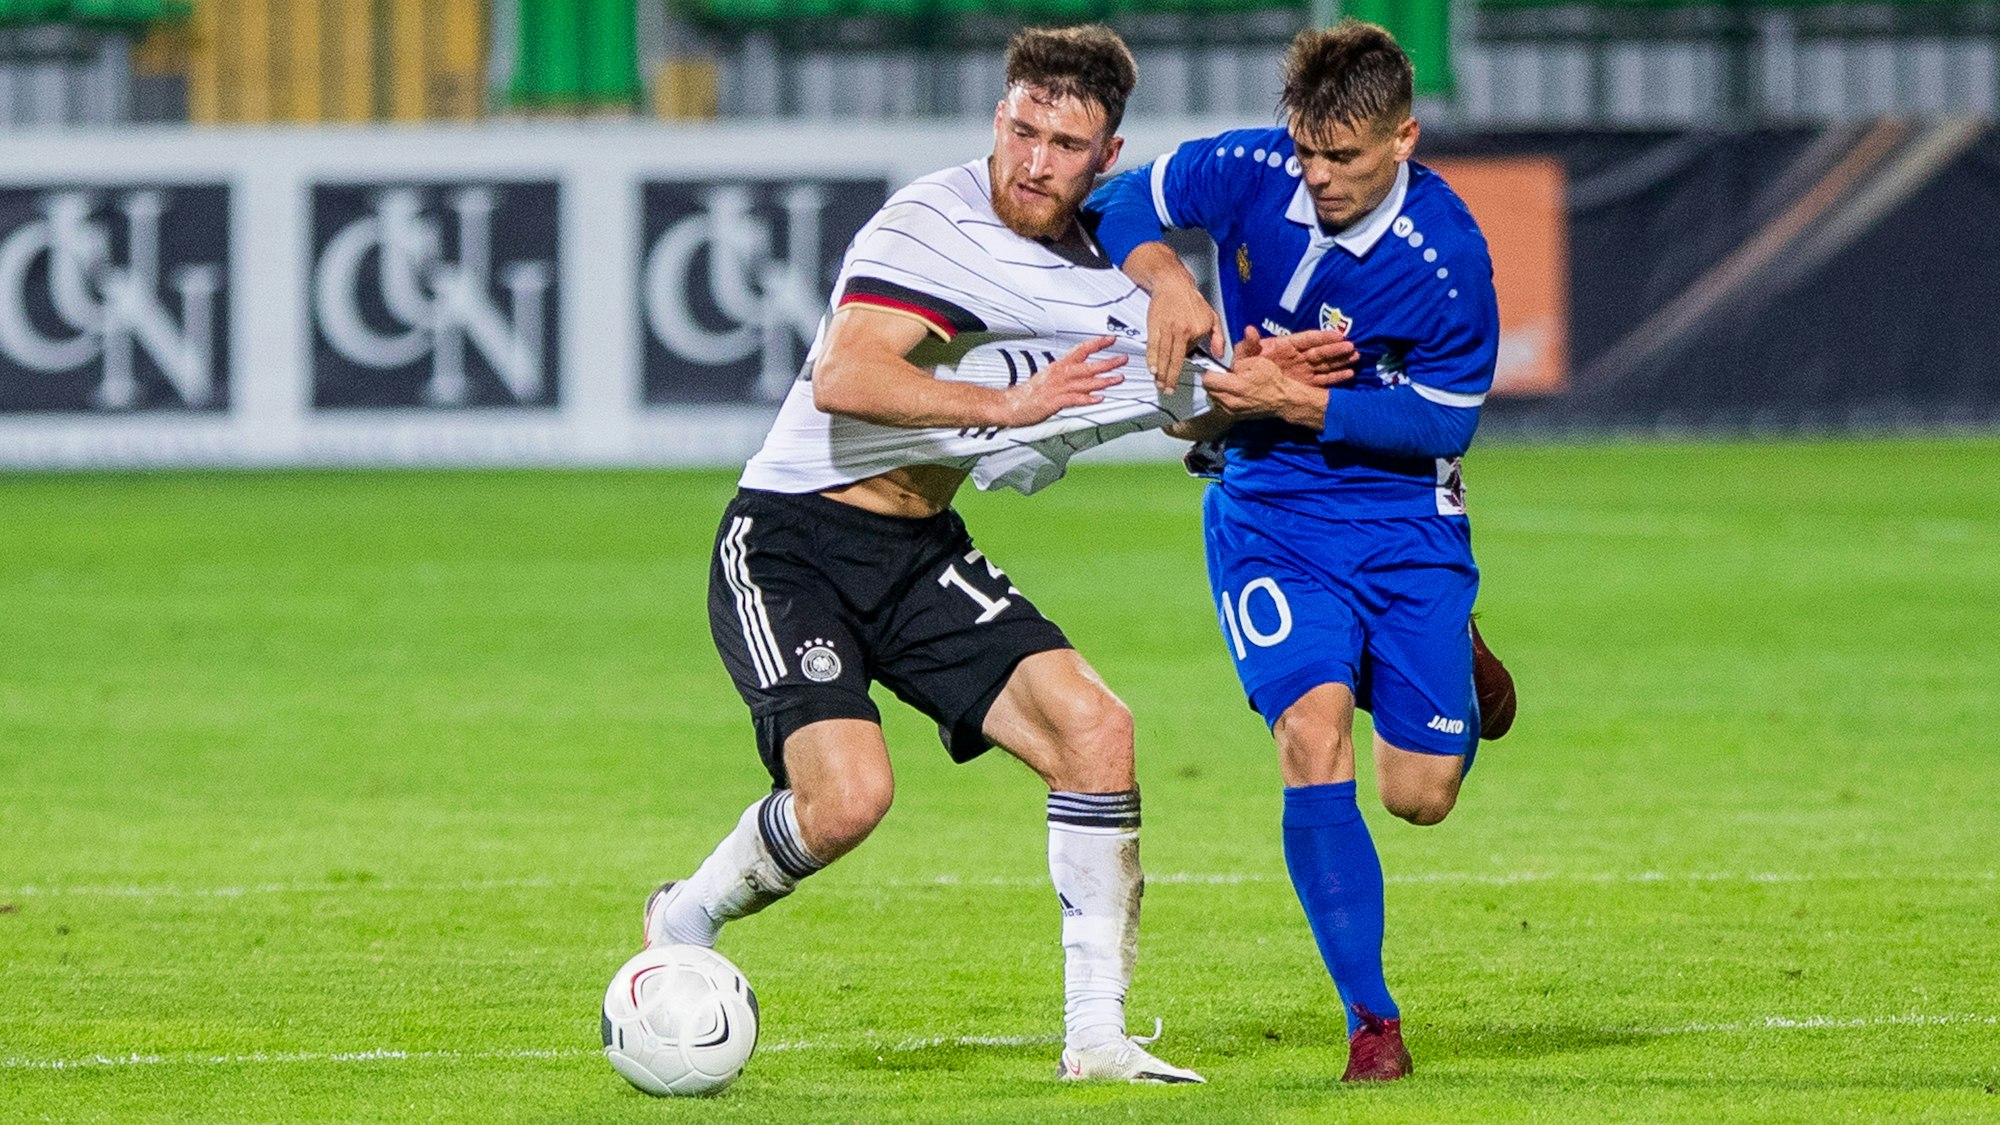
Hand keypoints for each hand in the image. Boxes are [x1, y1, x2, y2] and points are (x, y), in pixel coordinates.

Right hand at [998, 335, 1125, 427]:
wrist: (1010, 404)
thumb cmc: (1029, 393)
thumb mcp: (1049, 377)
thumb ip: (1067, 374)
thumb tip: (1084, 372)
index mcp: (1059, 366)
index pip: (1081, 349)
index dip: (1097, 343)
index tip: (1111, 339)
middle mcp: (1059, 375)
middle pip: (1087, 365)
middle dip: (1108, 362)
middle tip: (1122, 359)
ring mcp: (1057, 388)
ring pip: (1085, 382)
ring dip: (1104, 380)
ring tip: (1118, 378)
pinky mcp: (1054, 402)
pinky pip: (1074, 399)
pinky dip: (1087, 399)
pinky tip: (1099, 398)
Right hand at [1144, 274, 1225, 392]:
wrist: (1173, 283)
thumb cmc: (1192, 300)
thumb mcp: (1212, 316)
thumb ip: (1218, 336)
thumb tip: (1219, 354)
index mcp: (1196, 330)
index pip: (1190, 354)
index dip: (1184, 366)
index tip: (1180, 379)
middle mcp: (1181, 331)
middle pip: (1175, 360)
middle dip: (1171, 378)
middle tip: (1168, 390)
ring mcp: (1167, 329)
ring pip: (1163, 356)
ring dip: (1160, 372)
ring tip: (1159, 383)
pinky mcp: (1154, 326)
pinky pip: (1152, 346)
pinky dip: (1151, 359)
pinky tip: (1152, 368)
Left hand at [1200, 348, 1326, 429]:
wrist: (1283, 400)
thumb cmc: (1272, 380)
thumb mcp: (1256, 362)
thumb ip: (1237, 361)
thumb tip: (1227, 365)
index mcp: (1236, 386)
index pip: (1208, 380)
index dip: (1212, 371)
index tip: (1218, 368)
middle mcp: (1230, 402)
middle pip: (1209, 390)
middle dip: (1214, 381)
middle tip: (1224, 375)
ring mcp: (1231, 411)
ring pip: (1214, 398)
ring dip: (1218, 390)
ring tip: (1230, 384)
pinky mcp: (1235, 416)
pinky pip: (1221, 406)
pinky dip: (1224, 398)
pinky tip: (1234, 393)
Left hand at [1241, 325, 1357, 387]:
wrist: (1245, 387)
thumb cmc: (1245, 367)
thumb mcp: (1244, 355)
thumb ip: (1249, 345)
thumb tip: (1249, 330)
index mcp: (1285, 346)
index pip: (1307, 340)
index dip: (1322, 337)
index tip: (1338, 335)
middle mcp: (1298, 357)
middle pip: (1320, 351)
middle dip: (1336, 349)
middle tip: (1351, 348)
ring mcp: (1303, 370)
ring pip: (1324, 364)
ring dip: (1340, 360)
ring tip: (1356, 357)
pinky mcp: (1305, 383)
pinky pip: (1323, 380)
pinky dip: (1336, 377)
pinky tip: (1350, 374)